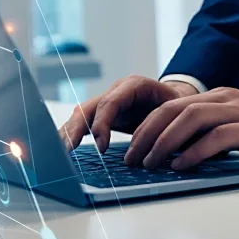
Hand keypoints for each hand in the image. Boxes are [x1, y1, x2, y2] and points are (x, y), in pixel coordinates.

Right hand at [58, 76, 200, 151]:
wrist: (178, 98)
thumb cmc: (178, 106)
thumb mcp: (175, 111)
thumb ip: (160, 124)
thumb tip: (148, 148)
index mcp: (133, 85)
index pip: (109, 103)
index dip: (102, 124)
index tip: (102, 147)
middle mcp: (115, 90)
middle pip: (88, 107)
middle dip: (76, 130)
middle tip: (67, 151)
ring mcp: (106, 100)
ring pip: (81, 114)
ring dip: (69, 133)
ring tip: (59, 153)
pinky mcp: (102, 112)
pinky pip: (82, 122)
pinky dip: (72, 135)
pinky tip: (62, 149)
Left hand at [124, 88, 238, 169]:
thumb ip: (214, 134)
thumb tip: (182, 155)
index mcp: (218, 98)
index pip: (171, 106)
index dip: (147, 125)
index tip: (132, 147)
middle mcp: (225, 100)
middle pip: (173, 110)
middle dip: (147, 133)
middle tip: (131, 158)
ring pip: (190, 119)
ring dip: (165, 142)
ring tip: (150, 163)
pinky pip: (218, 137)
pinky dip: (196, 151)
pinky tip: (182, 165)